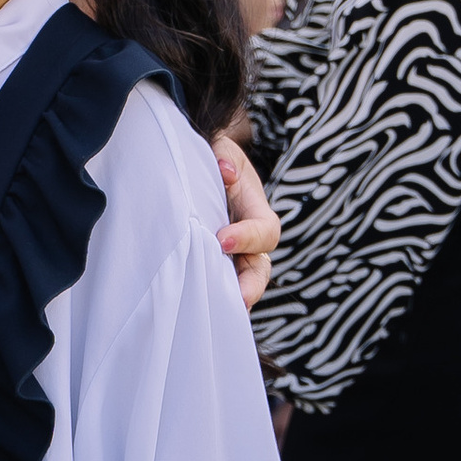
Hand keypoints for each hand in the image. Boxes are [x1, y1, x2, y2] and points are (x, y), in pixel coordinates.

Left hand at [213, 139, 279, 311]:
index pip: (264, 229)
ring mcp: (233, 253)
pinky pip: (218, 284)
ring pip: (241, 282)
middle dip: (251, 285)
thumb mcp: (218, 146)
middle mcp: (249, 235)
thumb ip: (222, 156)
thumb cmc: (210, 153)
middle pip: (261, 267)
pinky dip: (213, 297)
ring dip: (233, 298)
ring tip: (218, 315)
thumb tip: (225, 171)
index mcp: (255, 206)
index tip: (222, 240)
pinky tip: (195, 310)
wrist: (196, 162)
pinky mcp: (214, 262)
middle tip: (238, 299)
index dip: (248, 236)